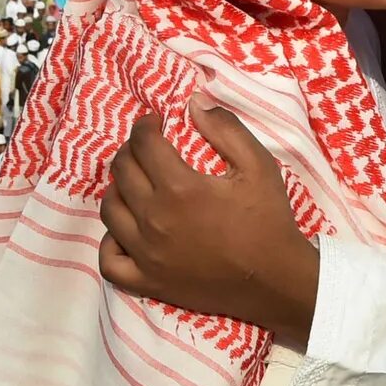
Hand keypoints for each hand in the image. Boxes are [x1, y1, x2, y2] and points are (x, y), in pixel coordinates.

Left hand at [99, 101, 319, 345]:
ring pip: (109, 211)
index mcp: (180, 188)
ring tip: (135, 185)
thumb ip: (226, 129)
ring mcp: (147, 254)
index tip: (154, 123)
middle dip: (130, 151)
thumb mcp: (258, 165)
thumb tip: (194, 103)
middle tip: (146, 150)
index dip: (144, 126)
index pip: (143, 144)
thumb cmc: (269, 220)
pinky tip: (126, 231)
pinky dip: (111, 243)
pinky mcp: (148, 282)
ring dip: (117, 189)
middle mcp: (155, 219)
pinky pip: (110, 261)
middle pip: (122, 172)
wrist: (275, 280)